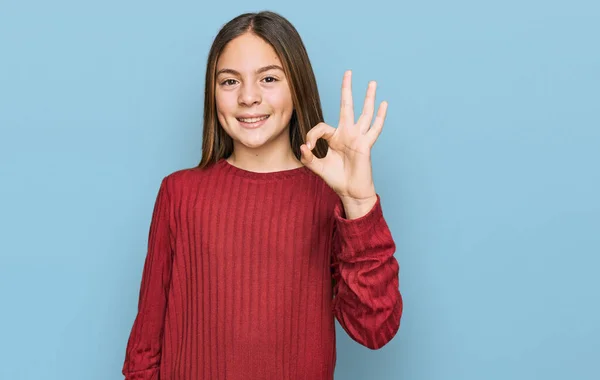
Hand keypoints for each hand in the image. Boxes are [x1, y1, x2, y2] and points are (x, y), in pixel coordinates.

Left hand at [300, 70, 387, 205]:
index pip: (321, 127)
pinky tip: (384, 104)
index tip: (308, 146)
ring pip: (364, 113)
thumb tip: (303, 147)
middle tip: (347, 72)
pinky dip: (380, 117)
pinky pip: (374, 129)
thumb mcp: (318, 168)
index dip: (312, 135)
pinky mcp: (366, 145)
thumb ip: (308, 158)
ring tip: (372, 82)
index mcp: (335, 137)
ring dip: (368, 97)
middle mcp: (347, 133)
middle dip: (346, 89)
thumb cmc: (336, 179)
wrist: (350, 192)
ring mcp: (358, 137)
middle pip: (346, 106)